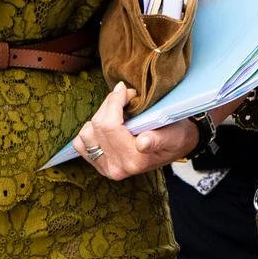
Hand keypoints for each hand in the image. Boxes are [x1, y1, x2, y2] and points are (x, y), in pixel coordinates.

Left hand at [73, 81, 197, 178]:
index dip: (115, 101)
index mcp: (134, 160)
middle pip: (96, 127)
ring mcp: (106, 168)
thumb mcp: (173, 135)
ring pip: (86, 133)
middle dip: (109, 105)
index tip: (126, 90)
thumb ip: (157, 138)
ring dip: (100, 117)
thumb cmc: (176, 136)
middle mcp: (117, 167)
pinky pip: (81, 144)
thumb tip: (142, 143)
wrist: (176, 146)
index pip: (109, 126)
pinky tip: (107, 125)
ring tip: (117, 112)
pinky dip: (91, 131)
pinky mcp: (99, 165)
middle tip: (126, 97)